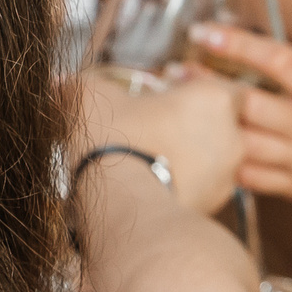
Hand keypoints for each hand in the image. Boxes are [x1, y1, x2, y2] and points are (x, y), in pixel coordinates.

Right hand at [64, 65, 245, 216]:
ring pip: (212, 157)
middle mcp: (232, 138)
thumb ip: (79, 85)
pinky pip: (200, 187)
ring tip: (150, 152)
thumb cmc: (116, 141)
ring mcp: (226, 178)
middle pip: (221, 122)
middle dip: (193, 121)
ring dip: (188, 153)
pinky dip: (182, 182)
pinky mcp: (212, 209)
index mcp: (215, 99)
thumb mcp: (90, 97)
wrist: (124, 206)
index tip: (169, 87)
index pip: (224, 85)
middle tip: (158, 120)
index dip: (196, 85)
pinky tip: (150, 180)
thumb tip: (59, 82)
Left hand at [196, 24, 291, 247]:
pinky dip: (228, 164)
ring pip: (240, 143)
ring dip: (209, 126)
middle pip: (245, 104)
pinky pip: (250, 178)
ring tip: (184, 110)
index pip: (275, 59)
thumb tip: (270, 59)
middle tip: (176, 72)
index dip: (236, 43)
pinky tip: (212, 151)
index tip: (204, 33)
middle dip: (206, 87)